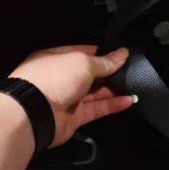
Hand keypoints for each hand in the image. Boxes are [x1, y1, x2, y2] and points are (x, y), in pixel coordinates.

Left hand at [9, 45, 135, 146]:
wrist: (34, 112)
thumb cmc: (55, 78)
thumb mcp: (83, 62)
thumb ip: (105, 61)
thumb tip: (123, 53)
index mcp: (58, 59)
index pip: (84, 53)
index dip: (103, 53)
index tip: (122, 55)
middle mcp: (62, 78)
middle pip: (91, 74)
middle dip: (110, 73)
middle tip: (131, 71)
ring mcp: (68, 98)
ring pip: (96, 92)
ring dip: (114, 89)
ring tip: (134, 85)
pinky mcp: (75, 116)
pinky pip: (97, 108)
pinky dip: (113, 105)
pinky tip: (129, 100)